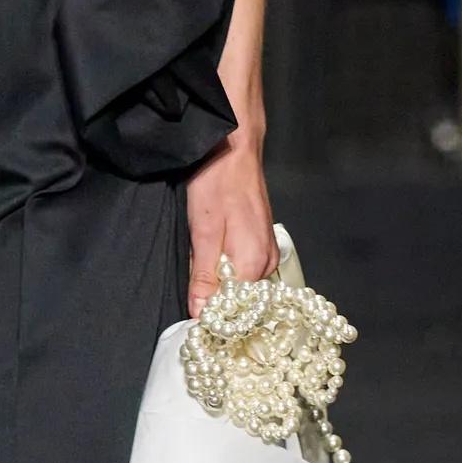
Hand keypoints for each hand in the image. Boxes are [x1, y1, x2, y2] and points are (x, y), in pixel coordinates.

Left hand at [184, 133, 276, 314]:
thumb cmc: (217, 183)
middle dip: (216, 297)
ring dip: (220, 281)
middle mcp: (268, 263)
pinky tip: (212, 256)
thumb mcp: (203, 231)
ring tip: (201, 267)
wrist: (234, 148)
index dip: (213, 313)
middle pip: (240, 298)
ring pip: (241, 283)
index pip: (235, 309)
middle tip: (192, 285)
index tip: (192, 314)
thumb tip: (201, 314)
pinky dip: (227, 269)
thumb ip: (204, 275)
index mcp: (255, 264)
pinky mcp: (263, 243)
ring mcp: (268, 252)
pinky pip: (244, 269)